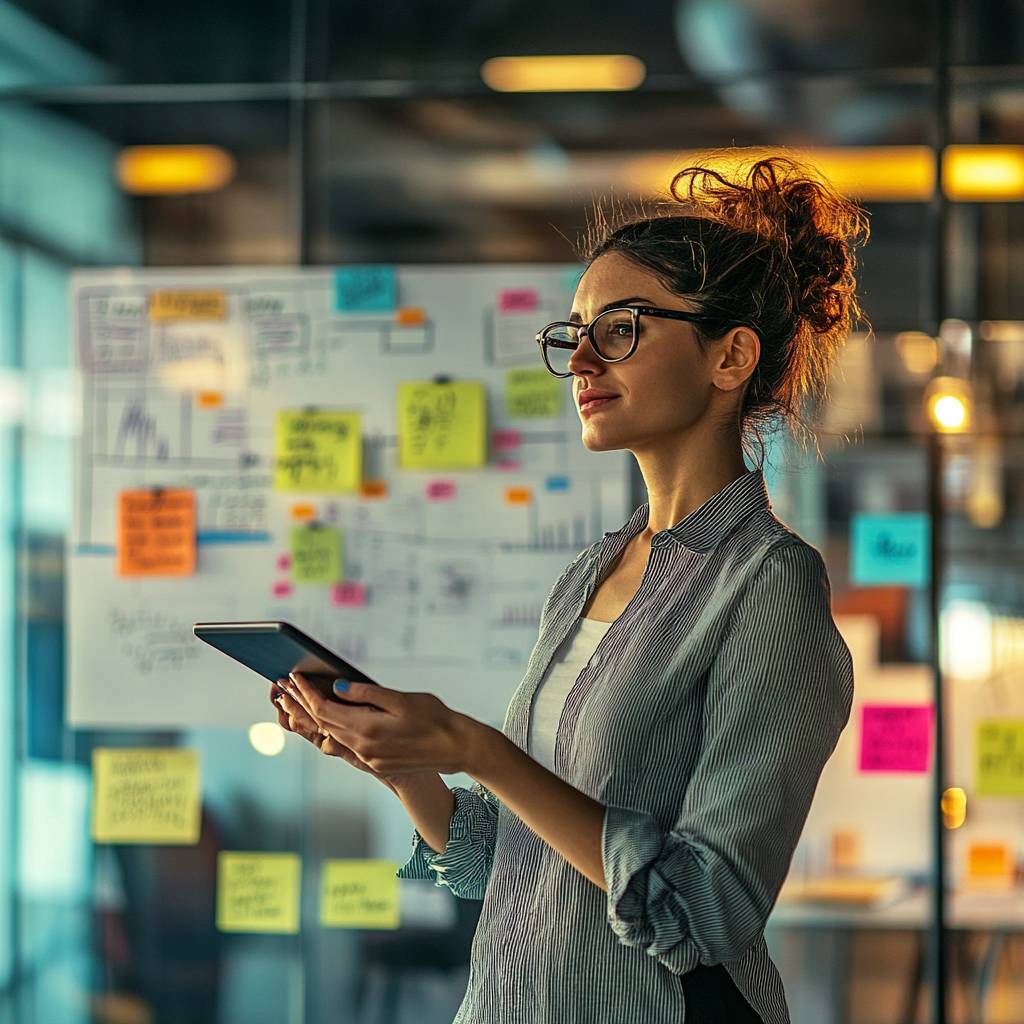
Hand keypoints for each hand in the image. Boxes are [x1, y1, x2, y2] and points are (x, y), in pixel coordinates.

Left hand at [283, 671, 478, 776]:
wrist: (456, 747)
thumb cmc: (435, 718)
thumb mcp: (401, 699)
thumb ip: (367, 694)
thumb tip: (337, 686)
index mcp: (367, 729)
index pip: (325, 710)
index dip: (306, 693)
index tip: (293, 677)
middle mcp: (363, 747)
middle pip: (323, 723)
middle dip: (302, 703)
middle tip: (284, 686)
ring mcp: (369, 757)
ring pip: (333, 734)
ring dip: (314, 716)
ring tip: (298, 700)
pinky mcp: (377, 761)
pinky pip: (347, 742)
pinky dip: (333, 727)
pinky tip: (329, 717)